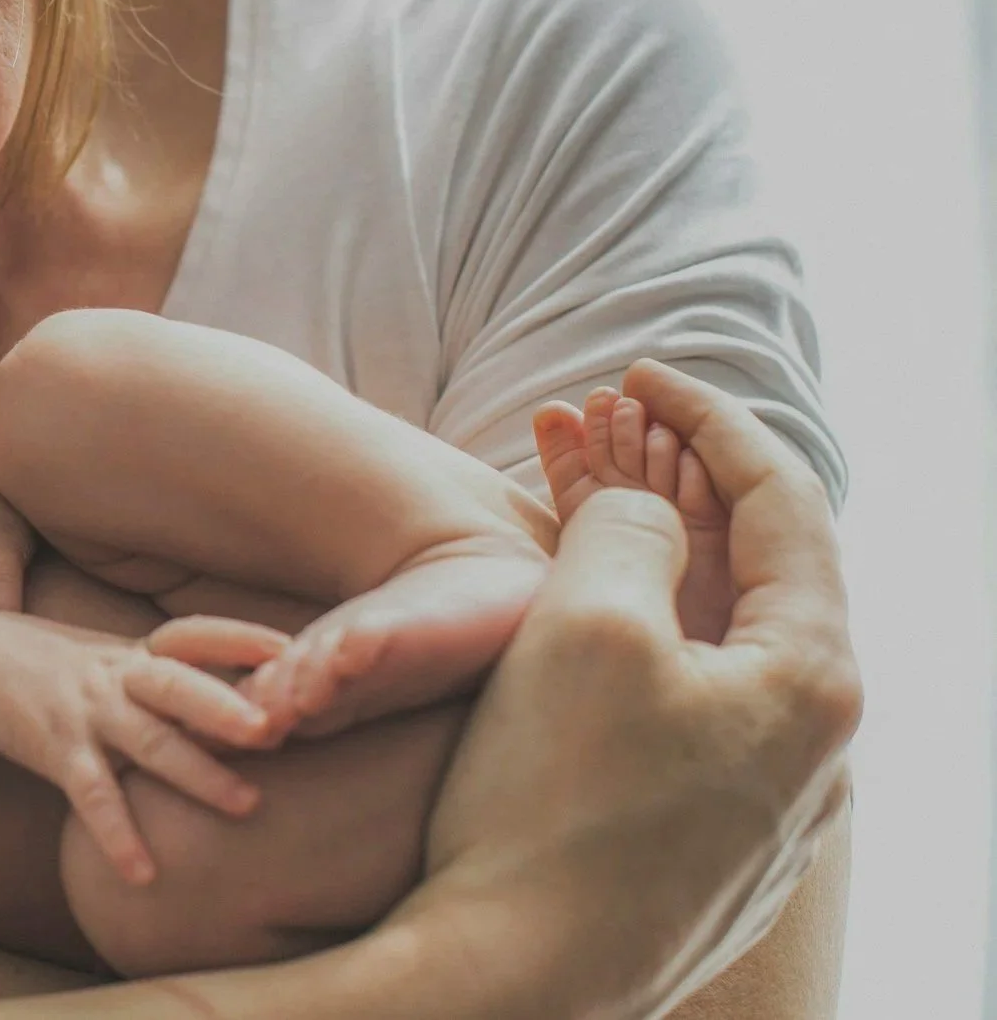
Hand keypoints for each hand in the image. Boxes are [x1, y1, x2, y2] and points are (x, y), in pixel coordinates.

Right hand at [0, 613, 287, 885]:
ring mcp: (88, 711)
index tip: (290, 650)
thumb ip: (173, 677)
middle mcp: (118, 677)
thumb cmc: (63, 668)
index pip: (194, 635)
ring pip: (148, 741)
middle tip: (274, 729)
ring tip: (246, 805)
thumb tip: (250, 694)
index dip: (240, 639)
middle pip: (178, 685)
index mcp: (139, 654)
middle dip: (225, 706)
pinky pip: (92, 795)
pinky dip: (117, 834)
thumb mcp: (116, 660)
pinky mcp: (57, 749)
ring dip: (198, 773)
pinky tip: (143, 874)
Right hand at [397, 359, 860, 1013]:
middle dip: (679, 488)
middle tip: (606, 429)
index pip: (784, 504)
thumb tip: (648, 507)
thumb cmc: (553, 800)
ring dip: (651, 565)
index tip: (641, 371)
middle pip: (758, 574)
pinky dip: (638, 642)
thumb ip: (630, 529)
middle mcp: (814, 748)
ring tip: (578, 512)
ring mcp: (764, 808)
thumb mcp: (587, 620)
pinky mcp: (705, 851)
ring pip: (715, 646)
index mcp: (813, 680)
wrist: (514, 981)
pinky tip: (577, 631)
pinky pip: (684, 711)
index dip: (710, 419)